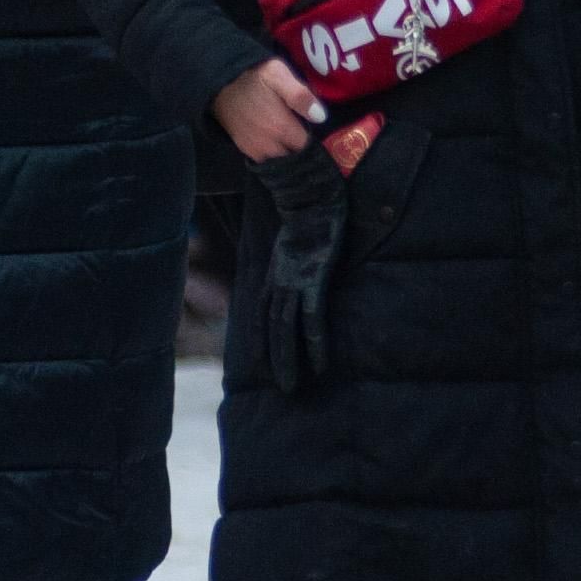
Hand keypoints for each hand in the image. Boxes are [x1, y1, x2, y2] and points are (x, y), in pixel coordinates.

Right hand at [211, 56, 325, 163]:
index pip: (307, 146)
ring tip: (287, 135)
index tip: (313, 128)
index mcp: (281, 127)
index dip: (312, 138)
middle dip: (299, 147)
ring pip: (279, 159)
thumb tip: (321, 118)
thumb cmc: (253, 75)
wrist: (218, 81)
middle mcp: (269, 145)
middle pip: (293, 155)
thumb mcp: (279, 75)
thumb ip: (300, 96)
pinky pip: (264, 159)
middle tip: (300, 130)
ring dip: (285, 151)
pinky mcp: (244, 148)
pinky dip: (271, 153)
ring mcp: (254, 148)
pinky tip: (273, 138)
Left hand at [247, 145, 347, 390]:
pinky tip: (319, 362)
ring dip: (288, 359)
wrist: (311, 193)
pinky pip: (312, 317)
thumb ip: (293, 254)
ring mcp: (296, 280)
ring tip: (292, 385)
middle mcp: (281, 281)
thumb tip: (296, 262)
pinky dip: (314, 341)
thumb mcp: (294, 240)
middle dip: (276, 359)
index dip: (262, 339)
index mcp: (276, 273)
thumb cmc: (307, 213)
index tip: (261, 362)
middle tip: (283, 387)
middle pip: (273, 328)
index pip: (263, 313)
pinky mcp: (314, 277)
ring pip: (287, 328)